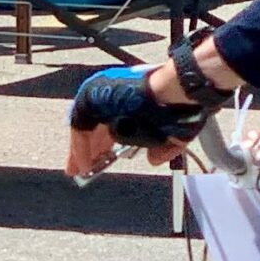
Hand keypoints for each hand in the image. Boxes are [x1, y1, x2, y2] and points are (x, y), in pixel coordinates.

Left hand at [66, 64, 211, 180]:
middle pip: (94, 126)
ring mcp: (100, 94)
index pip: (110, 124)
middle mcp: (112, 94)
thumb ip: (163, 148)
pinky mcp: (90, 99)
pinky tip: (85, 164)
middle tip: (85, 168)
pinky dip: (80, 149)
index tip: (103, 158)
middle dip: (91, 149)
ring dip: (82, 151)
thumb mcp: (172, 132)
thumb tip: (154, 159)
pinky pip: (80, 130)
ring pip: (84, 128)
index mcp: (131, 97)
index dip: (105, 144)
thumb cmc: (179, 104)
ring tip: (81, 171)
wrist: (176, 89)